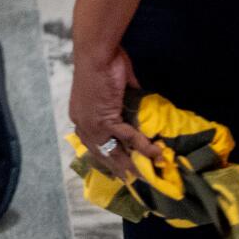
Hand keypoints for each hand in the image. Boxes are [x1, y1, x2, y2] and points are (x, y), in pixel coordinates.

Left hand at [69, 43, 161, 183]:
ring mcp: (93, 124)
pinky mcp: (106, 119)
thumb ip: (124, 104)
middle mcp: (83, 124)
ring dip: (132, 166)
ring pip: (115, 151)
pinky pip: (128, 138)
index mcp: (81, 117)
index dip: (107, 160)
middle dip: (119, 170)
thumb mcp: (113, 91)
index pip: (94, 146)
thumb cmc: (104, 65)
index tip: (118, 173)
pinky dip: (144, 147)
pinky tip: (157, 155)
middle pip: (103, 154)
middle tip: (134, 183)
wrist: (97, 54)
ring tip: (147, 179)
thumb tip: (137, 111)